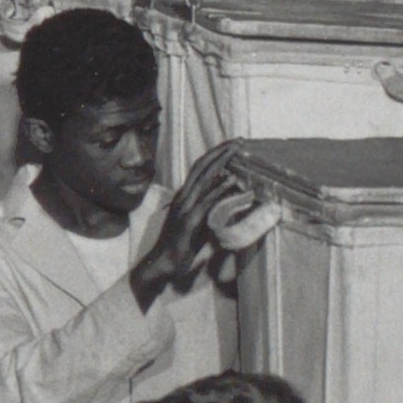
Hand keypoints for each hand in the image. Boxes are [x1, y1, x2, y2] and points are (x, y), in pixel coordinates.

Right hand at [134, 142, 265, 302]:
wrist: (162, 263)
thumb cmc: (181, 246)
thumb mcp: (197, 223)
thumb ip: (209, 209)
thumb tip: (227, 200)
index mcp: (183, 195)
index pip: (199, 167)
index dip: (215, 154)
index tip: (231, 144)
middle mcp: (182, 196)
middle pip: (201, 166)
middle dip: (221, 151)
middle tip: (239, 140)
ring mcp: (184, 207)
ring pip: (203, 178)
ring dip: (221, 162)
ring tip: (237, 151)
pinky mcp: (189, 221)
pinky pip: (205, 201)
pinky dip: (219, 189)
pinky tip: (231, 181)